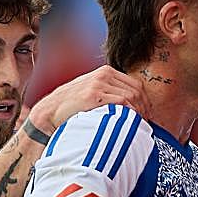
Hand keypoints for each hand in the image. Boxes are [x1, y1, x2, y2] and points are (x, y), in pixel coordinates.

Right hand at [27, 66, 150, 135]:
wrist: (49, 112)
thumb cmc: (73, 107)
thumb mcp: (93, 92)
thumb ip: (111, 93)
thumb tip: (134, 105)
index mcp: (105, 72)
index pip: (136, 85)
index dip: (145, 101)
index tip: (148, 114)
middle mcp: (103, 74)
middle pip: (136, 90)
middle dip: (145, 107)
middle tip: (147, 122)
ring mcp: (98, 83)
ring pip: (131, 96)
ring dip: (140, 112)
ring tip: (140, 124)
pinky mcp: (94, 95)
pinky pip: (122, 102)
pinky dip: (131, 113)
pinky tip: (131, 122)